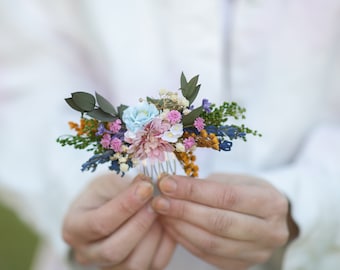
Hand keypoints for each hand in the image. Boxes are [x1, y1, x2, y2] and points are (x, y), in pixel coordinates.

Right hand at [62, 174, 175, 269]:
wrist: (106, 206)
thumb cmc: (104, 192)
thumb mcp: (108, 182)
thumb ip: (124, 186)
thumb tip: (147, 186)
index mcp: (74, 228)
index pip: (100, 223)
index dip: (126, 206)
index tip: (146, 187)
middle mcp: (86, 253)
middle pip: (114, 250)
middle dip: (140, 224)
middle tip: (156, 202)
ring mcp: (108, 267)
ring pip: (134, 264)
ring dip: (154, 235)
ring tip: (162, 212)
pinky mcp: (130, 269)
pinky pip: (153, 265)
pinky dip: (164, 244)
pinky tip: (166, 224)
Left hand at [152, 174, 296, 269]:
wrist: (267, 216)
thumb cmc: (247, 191)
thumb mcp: (234, 179)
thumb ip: (207, 185)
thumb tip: (170, 186)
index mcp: (271, 203)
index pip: (226, 197)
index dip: (193, 191)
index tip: (167, 183)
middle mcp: (270, 232)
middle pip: (219, 223)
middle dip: (183, 211)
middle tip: (159, 201)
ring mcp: (257, 253)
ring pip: (211, 244)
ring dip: (180, 227)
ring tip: (161, 213)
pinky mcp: (242, 266)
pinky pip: (207, 256)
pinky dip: (185, 241)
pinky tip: (171, 227)